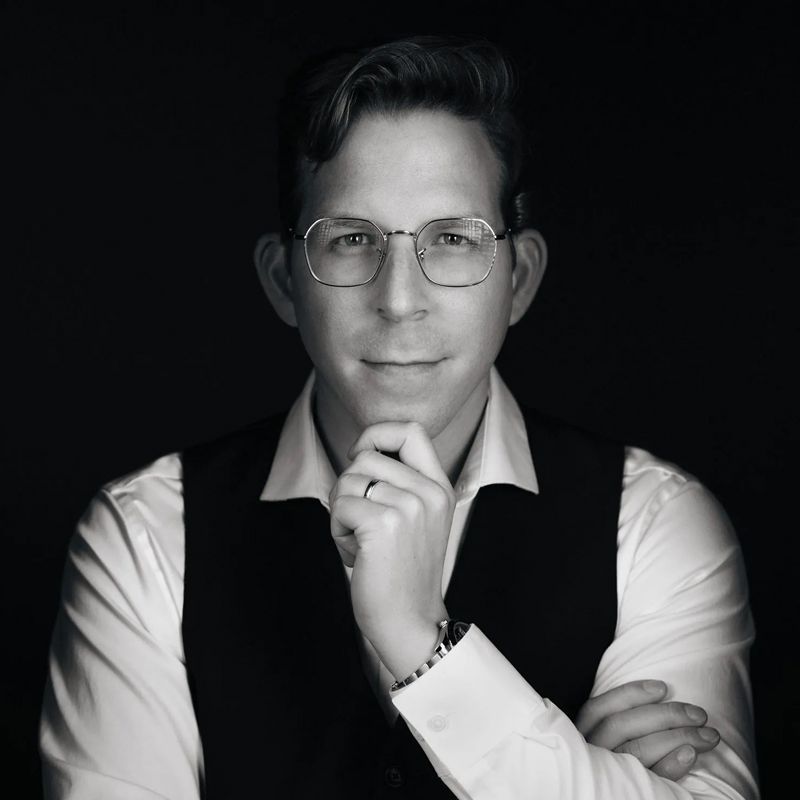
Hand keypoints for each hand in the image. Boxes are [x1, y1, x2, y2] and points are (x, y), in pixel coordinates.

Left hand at [329, 421, 454, 680]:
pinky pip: (340, 505)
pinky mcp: (384, 523)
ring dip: (341, 512)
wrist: (410, 623)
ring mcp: (409, 506)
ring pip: (348, 481)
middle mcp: (429, 492)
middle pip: (366, 457)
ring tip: (361, 543)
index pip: (410, 431)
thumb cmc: (401, 573)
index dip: (376, 435)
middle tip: (360, 524)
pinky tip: (355, 554)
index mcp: (439, 487)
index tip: (361, 458)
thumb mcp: (414, 519)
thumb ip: (398, 484)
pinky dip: (336, 530)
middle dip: (349, 488)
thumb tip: (359, 452)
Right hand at [576, 680, 720, 779]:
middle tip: (699, 714)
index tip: (663, 687)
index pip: (598, 708)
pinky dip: (671, 765)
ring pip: (637, 750)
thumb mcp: (618, 737)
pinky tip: (691, 754)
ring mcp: (608, 776)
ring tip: (708, 735)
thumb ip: (628, 720)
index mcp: (584, 735)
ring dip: (677, 737)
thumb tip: (662, 692)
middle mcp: (592, 754)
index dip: (630, 694)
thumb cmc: (629, 759)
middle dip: (664, 715)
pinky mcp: (628, 794)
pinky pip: (651, 779)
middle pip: (621, 726)